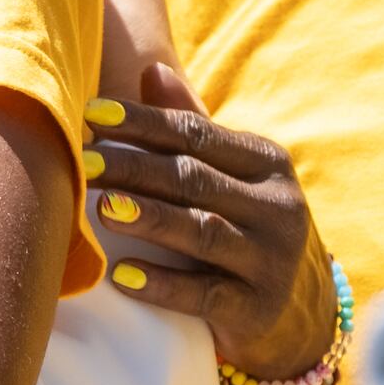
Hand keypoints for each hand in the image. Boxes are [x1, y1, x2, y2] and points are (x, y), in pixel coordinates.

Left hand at [88, 63, 333, 383]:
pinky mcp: (258, 308)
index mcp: (266, 164)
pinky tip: (123, 276)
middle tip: (81, 162)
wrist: (302, 314)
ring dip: (150, 219)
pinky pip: (206, 295)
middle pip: (193, 179)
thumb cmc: (248, 229)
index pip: (196, 133)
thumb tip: (151, 70)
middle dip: (133, 168)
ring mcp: (271, 259)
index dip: (142, 122)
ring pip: (202, 232)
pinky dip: (163, 285)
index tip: (91, 114)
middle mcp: (276, 206)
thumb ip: (194, 129)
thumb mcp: (233, 177)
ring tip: (103, 208)